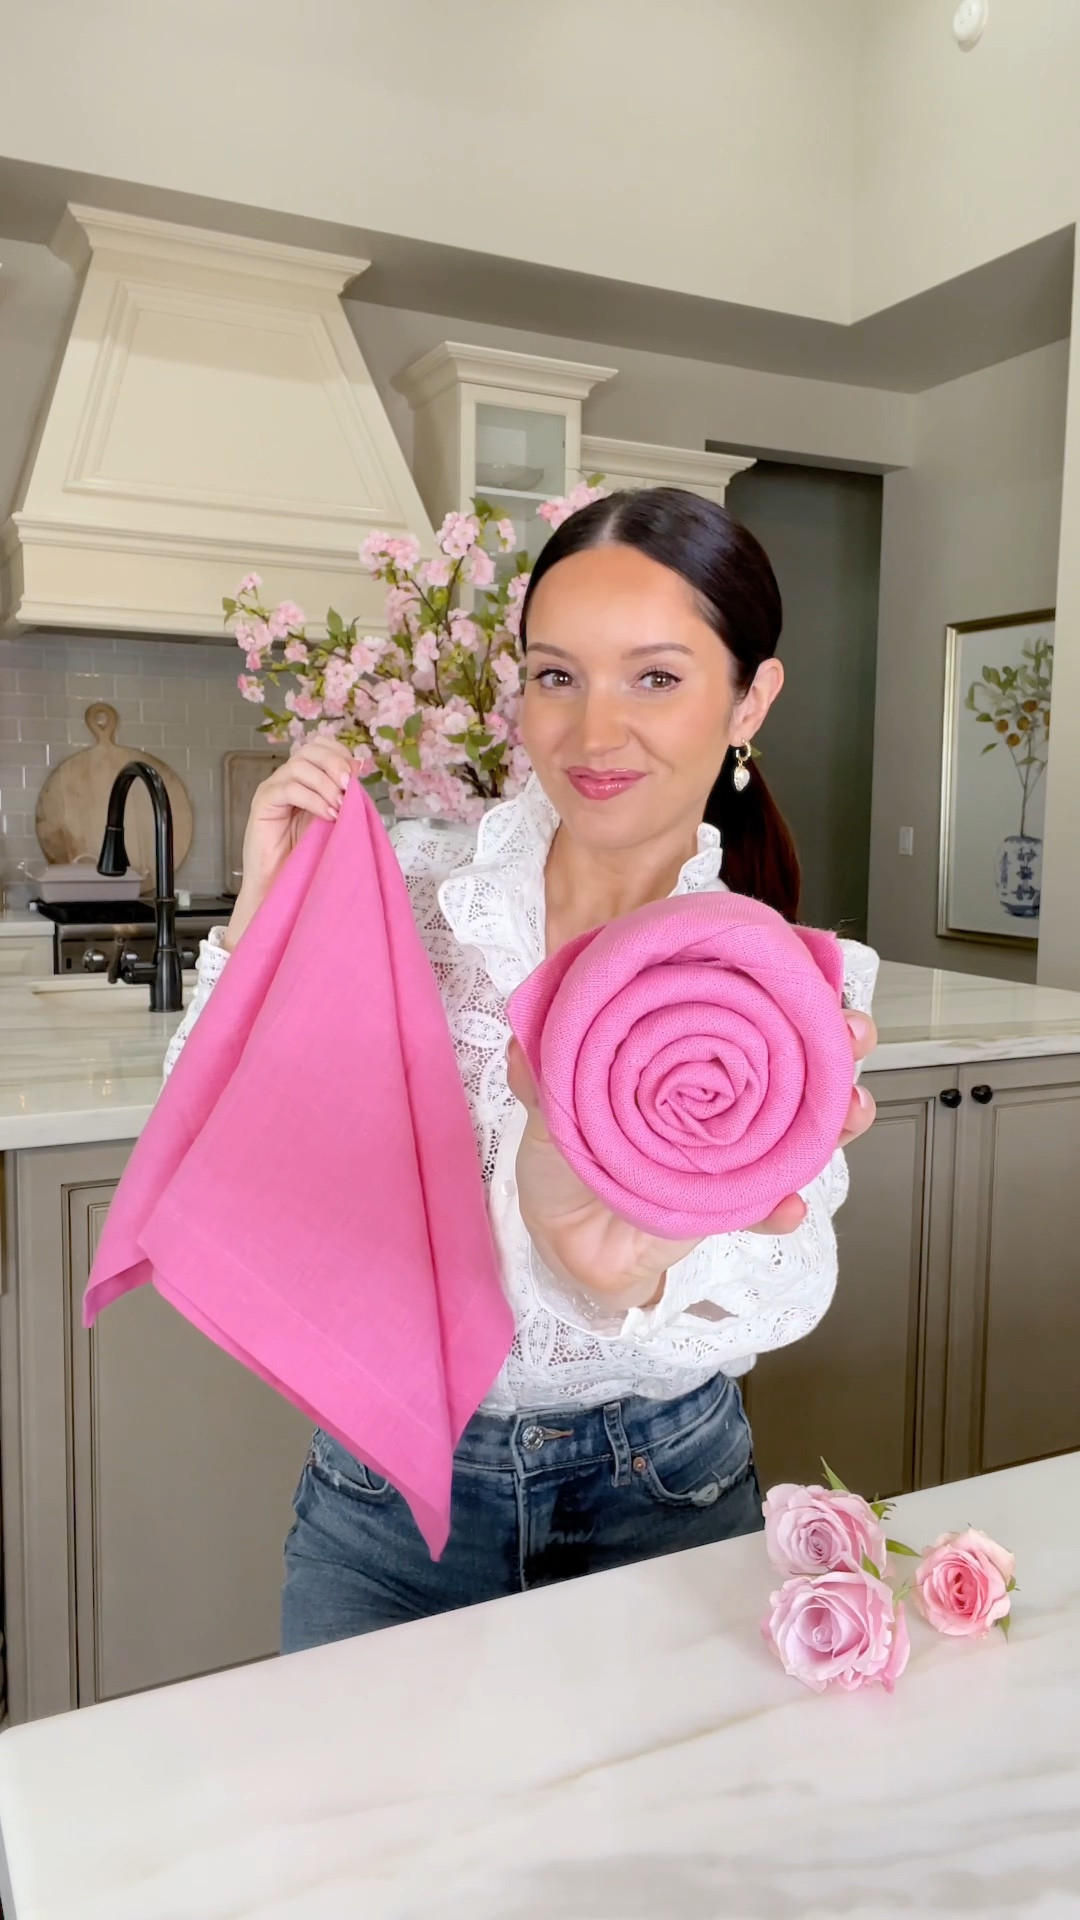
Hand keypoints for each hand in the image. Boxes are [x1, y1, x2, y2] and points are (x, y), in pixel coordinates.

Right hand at [225, 739, 355, 950]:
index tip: (357, 775)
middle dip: (335, 764)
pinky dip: (312, 799)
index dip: (340, 754)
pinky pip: (288, 789)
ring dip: (326, 784)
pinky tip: (327, 815)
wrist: (282, 887)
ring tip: (340, 807)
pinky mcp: (263, 805)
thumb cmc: (308, 857)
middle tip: (350, 787)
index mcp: (305, 779)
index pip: (320, 746)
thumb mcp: (333, 820)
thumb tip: (360, 769)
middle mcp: (287, 779)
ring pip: (299, 766)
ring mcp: (273, 790)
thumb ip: (343, 796)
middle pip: (310, 749)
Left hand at [506, 1007, 878, 1304]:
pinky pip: (769, 1201)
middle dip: (834, 1038)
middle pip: (795, 1055)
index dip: (780, 977)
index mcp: (684, 1049)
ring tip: (852, 1108)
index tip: (807, 959)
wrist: (566, 1240)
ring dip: (837, 1115)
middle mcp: (722, 1090)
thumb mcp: (547, 1101)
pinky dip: (782, 1205)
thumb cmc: (566, 1156)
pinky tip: (788, 1205)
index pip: (740, 1000)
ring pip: (803, 1122)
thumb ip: (540, 1073)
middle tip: (851, 1031)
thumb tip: (524, 1047)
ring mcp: (735, 1142)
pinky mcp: (736, 1198)